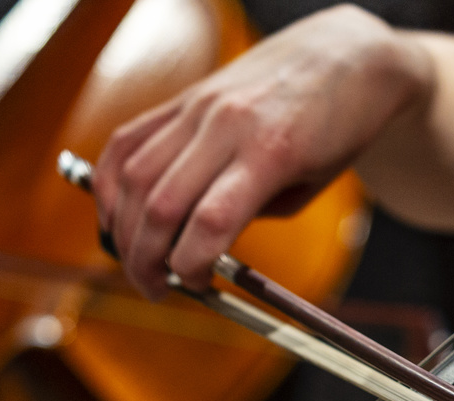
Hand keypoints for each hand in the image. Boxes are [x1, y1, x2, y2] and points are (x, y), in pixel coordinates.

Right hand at [92, 5, 431, 297]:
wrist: (342, 57)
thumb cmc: (336, 128)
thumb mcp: (310, 186)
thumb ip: (254, 213)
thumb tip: (199, 246)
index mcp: (270, 152)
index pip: (210, 222)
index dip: (191, 266)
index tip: (196, 287)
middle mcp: (225, 125)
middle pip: (160, 206)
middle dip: (147, 260)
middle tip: (154, 289)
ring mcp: (197, 107)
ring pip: (132, 176)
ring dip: (122, 229)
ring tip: (134, 260)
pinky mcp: (182, 98)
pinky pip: (127, 142)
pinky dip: (110, 183)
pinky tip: (116, 214)